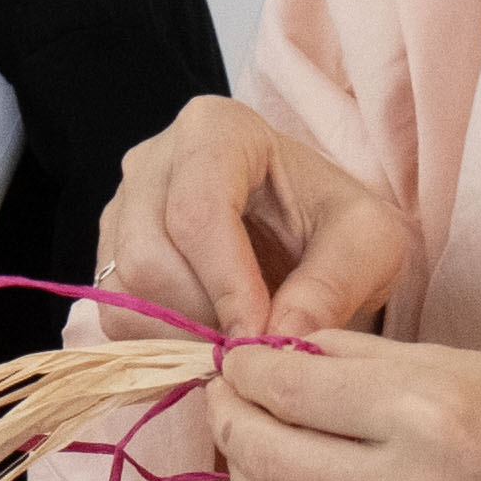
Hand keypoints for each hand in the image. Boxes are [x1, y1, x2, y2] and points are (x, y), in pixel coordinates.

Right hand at [93, 94, 421, 343]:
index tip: (262, 340)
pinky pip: (115, 313)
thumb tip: (278, 339)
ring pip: (123, 290)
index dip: (227, 286)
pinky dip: (162, 344)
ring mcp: (122, 206)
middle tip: (254, 350)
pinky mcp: (111, 253)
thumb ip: (333, 285)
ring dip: (180, 337)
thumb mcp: (369, 244)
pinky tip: (209, 341)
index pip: (198, 212)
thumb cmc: (337, 224)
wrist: (309, 233)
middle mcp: (153, 159)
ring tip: (237, 344)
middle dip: (202, 318)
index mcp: (217, 129)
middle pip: (148, 256)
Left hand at [201, 334, 480, 480]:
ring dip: (250, 475)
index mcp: (426, 416)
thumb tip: (281, 353)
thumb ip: (368, 363)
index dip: (245, 368)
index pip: (285, 389)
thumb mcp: (469, 366)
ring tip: (257, 443)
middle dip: (228, 419)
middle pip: (261, 457)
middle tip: (230, 397)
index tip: (240, 358)